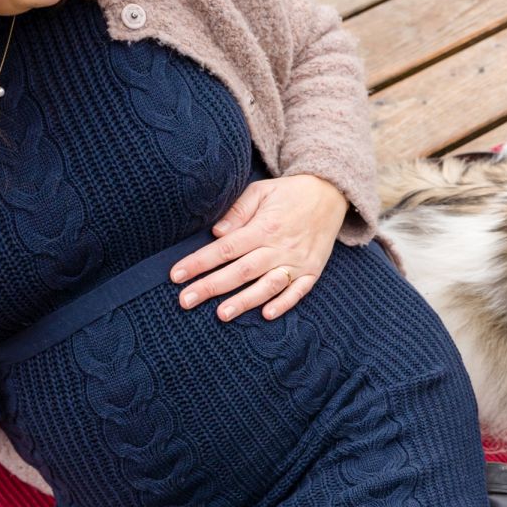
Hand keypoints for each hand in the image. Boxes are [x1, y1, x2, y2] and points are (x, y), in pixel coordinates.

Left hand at [170, 173, 346, 321]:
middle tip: (185, 301)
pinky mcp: (312, 271)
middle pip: (241, 271)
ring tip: (221, 314)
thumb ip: (238, 210)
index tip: (176, 275)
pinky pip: (299, 291)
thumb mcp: (261, 191)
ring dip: (245, 301)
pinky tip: (267, 315)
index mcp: (264, 227)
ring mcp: (298, 261)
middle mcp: (280, 247)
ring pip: (268, 285)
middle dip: (211, 287)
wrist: (330, 194)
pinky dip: (285, 304)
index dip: (199, 262)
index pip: (225, 248)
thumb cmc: (289, 193)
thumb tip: (216, 233)